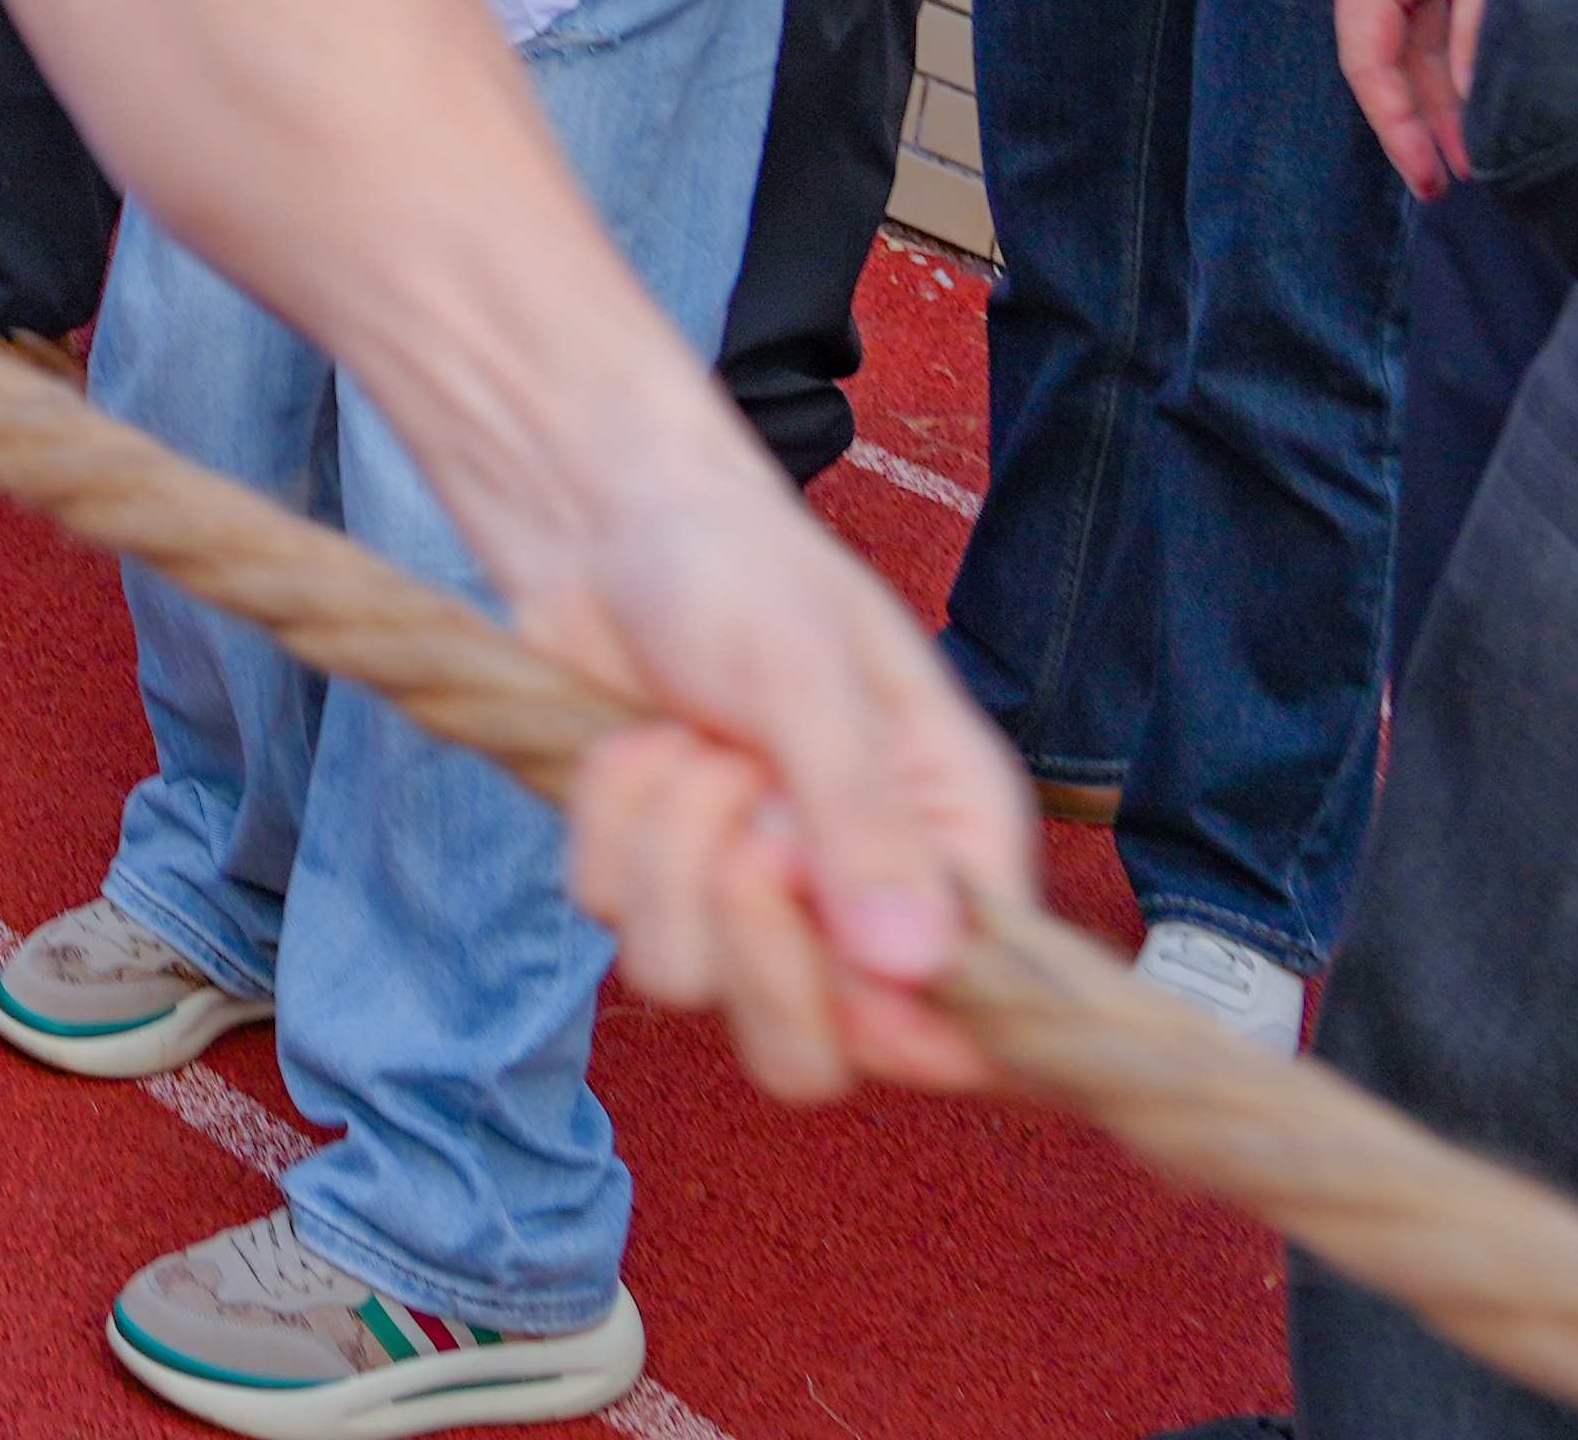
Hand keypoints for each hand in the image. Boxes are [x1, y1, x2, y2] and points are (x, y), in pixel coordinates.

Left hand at [532, 458, 1038, 1103]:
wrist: (607, 523)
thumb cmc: (740, 571)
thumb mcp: (811, 677)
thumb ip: (862, 819)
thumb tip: (919, 966)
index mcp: (952, 848)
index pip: (969, 1025)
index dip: (909, 1035)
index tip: (842, 967)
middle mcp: (857, 897)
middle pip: (812, 1053)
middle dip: (757, 946)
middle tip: (752, 833)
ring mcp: (745, 902)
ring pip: (689, 982)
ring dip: (670, 848)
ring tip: (692, 743)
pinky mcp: (651, 882)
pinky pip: (610, 920)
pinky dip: (609, 824)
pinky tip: (636, 741)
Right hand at [1333, 0, 1523, 196]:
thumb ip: (1482, 20)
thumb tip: (1478, 98)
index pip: (1368, 61)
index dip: (1397, 127)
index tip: (1430, 179)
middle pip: (1390, 56)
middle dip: (1425, 120)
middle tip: (1461, 181)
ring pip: (1417, 39)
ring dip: (1446, 91)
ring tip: (1481, 150)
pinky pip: (1439, 11)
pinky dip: (1461, 53)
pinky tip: (1487, 89)